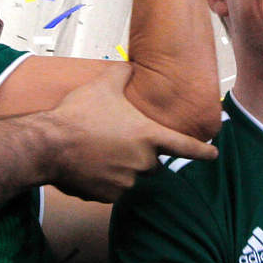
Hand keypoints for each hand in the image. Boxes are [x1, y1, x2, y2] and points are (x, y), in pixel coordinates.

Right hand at [44, 65, 217, 201]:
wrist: (48, 145)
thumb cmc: (77, 114)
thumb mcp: (103, 85)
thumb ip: (123, 74)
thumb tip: (129, 66)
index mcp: (148, 137)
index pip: (185, 146)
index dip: (202, 151)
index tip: (214, 154)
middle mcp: (143, 162)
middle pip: (151, 161)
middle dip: (138, 153)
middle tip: (113, 140)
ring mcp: (127, 182)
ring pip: (130, 176)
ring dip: (119, 167)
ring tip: (94, 151)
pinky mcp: (109, 196)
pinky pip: (112, 189)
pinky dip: (103, 180)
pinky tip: (86, 166)